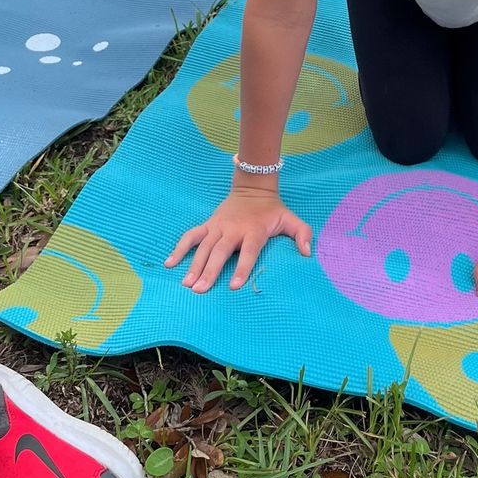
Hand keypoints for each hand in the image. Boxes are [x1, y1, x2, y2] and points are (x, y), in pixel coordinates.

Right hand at [165, 186, 313, 291]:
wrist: (253, 187)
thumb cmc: (272, 210)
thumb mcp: (290, 219)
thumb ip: (302, 233)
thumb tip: (307, 253)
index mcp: (254, 230)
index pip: (248, 251)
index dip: (242, 268)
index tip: (234, 286)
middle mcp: (233, 229)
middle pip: (220, 251)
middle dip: (210, 270)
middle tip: (200, 290)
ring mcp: (218, 226)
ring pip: (204, 246)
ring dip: (194, 265)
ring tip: (187, 284)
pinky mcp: (208, 224)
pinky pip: (191, 236)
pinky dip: (180, 248)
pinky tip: (170, 263)